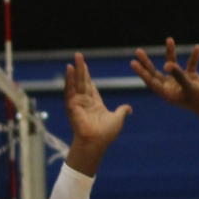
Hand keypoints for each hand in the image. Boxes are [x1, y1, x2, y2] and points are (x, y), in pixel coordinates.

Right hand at [63, 52, 131, 175]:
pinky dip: (69, 79)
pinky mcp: (72, 105)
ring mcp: (78, 102)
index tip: (85, 66)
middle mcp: (85, 102)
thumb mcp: (117, 119)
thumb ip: (122, 111)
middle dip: (81, 68)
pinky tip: (69, 68)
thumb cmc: (106, 134)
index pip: (91, 86)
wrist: (97, 142)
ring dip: (76, 69)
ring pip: (77, 82)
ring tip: (76, 56)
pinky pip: (70, 89)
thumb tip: (129, 108)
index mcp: (95, 104)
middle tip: (79, 55)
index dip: (88, 76)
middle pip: (83, 81)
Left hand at [131, 38, 198, 136]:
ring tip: (170, 39)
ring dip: (171, 53)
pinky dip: (194, 57)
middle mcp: (172, 87)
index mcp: (168, 93)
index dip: (142, 72)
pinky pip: (191, 65)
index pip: (151, 81)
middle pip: (156, 72)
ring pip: (173, 65)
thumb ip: (178, 75)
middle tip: (138, 51)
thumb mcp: (190, 87)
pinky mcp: (193, 79)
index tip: (133, 62)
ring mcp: (182, 82)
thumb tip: (167, 64)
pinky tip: (198, 48)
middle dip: (147, 62)